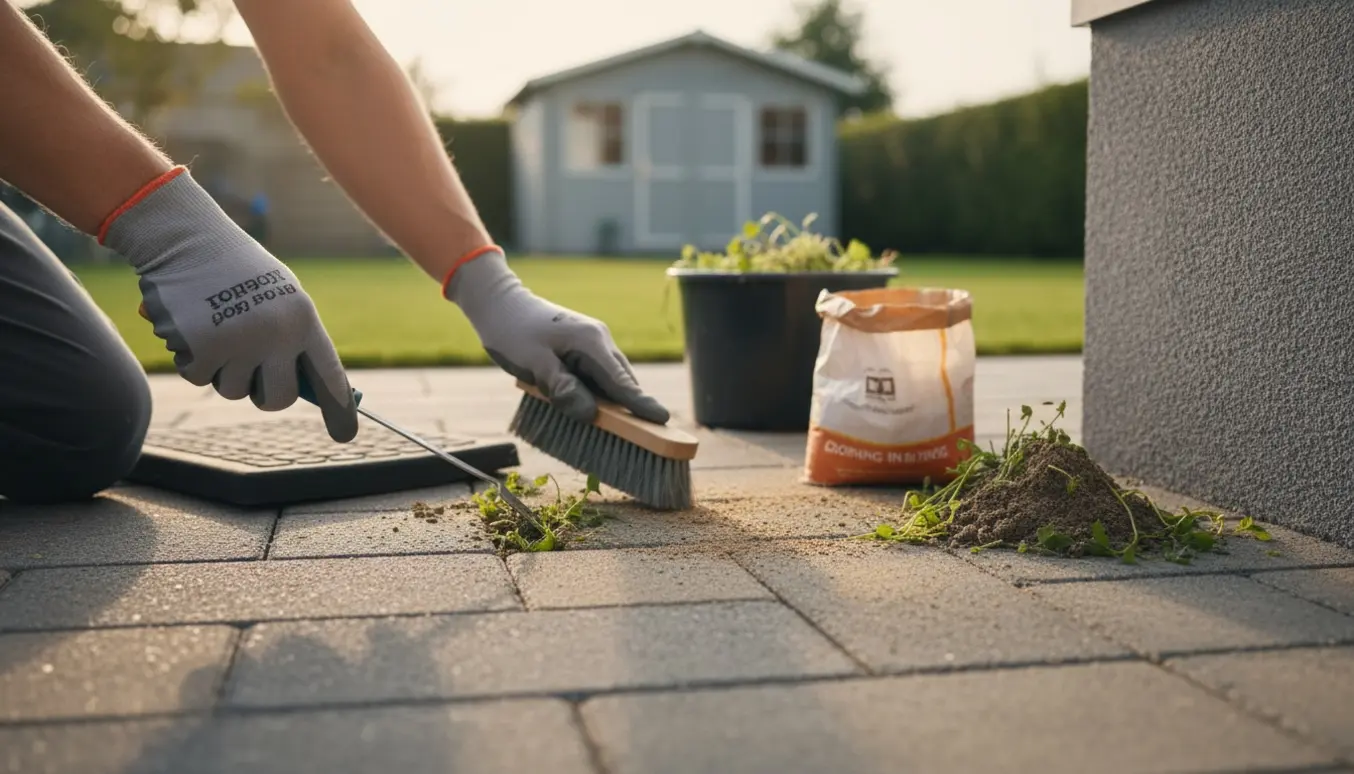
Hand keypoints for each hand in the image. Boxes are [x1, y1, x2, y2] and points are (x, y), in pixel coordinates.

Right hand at [102, 168, 358, 441]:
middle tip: (253, 375)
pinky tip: (192, 324)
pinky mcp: (201, 348)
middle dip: (263, 395)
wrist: (187, 237)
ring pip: (233, 390)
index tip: (346, 435)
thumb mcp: (279, 297)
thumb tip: (304, 390)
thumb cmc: (237, 268)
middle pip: (277, 398)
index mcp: (303, 320)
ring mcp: (239, 343)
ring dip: (221, 369)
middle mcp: (277, 335)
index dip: (338, 408)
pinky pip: (198, 377)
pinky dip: (191, 358)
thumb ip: (293, 340)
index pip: (327, 374)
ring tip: (217, 327)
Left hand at [445, 249, 669, 425]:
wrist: (498, 303)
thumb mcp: (532, 363)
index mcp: (590, 342)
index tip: (662, 419)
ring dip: (617, 403)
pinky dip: (603, 394)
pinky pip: (599, 376)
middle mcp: (599, 340)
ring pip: (612, 379)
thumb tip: (590, 414)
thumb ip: (562, 388)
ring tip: (626, 432)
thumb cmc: (511, 332)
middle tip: (649, 439)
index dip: (641, 403)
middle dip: (634, 407)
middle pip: (622, 381)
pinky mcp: (582, 348)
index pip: (621, 381)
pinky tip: (599, 410)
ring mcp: (592, 343)